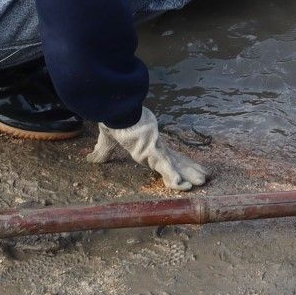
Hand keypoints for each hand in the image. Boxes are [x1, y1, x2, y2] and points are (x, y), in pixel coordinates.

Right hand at [87, 107, 209, 189]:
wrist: (112, 108)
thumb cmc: (112, 120)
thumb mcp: (107, 141)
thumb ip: (103, 151)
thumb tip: (90, 159)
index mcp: (146, 146)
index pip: (165, 158)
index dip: (175, 165)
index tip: (185, 172)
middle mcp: (154, 146)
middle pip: (176, 160)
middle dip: (190, 169)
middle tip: (205, 177)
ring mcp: (155, 147)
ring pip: (175, 164)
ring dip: (189, 173)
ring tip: (203, 180)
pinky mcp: (152, 148)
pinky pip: (165, 166)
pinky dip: (173, 176)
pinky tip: (183, 186)